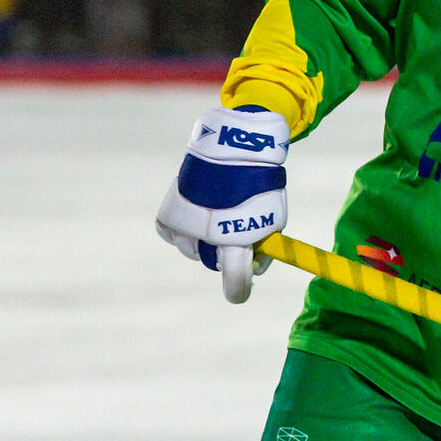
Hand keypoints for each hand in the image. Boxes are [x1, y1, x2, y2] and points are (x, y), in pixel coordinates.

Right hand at [155, 105, 288, 302]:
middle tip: (235, 240)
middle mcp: (205, 235)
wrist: (234, 145)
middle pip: (214, 263)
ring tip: (218, 213)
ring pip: (193, 250)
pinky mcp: (168, 216)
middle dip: (226, 257)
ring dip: (205, 242)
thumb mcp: (271, 214)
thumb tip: (256, 269)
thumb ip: (262, 244)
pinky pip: (176, 236)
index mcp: (235, 235)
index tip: (240, 295)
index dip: (238, 288)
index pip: (234, 274)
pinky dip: (185, 229)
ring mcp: (183, 226)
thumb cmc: (259, 181)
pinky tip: (198, 211)